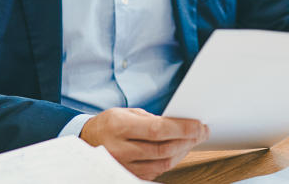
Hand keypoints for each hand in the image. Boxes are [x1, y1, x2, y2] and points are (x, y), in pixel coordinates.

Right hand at [79, 107, 208, 179]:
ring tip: (192, 140)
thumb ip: (150, 119)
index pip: (157, 130)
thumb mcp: (126, 113)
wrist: (87, 141)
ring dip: (182, 151)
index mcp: (119, 127)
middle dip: (188, 140)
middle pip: (163, 148)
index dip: (182, 129)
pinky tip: (178, 151)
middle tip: (202, 132)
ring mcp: (124, 165)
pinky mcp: (129, 175)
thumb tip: (179, 124)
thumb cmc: (109, 124)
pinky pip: (156, 171)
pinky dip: (171, 161)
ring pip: (163, 163)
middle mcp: (120, 149)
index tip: (199, 125)